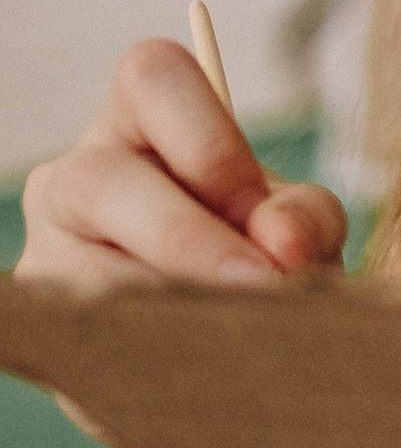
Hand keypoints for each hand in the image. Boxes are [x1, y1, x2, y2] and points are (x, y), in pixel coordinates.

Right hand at [19, 38, 347, 447]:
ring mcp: (49, 254)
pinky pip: (93, 340)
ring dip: (180, 310)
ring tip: (248, 340)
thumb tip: (280, 242)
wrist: (232, 356)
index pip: (152, 75)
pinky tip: (208, 372)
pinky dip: (162, 358)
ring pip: (91, 273)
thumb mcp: (298, 228)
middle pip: (105, 180)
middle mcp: (78, 175)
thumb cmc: (262, 259)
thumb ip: (304, 219)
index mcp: (143, 120)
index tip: (260, 209)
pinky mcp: (51, 329)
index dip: (210, 141)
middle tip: (266, 290)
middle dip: (192, 240)